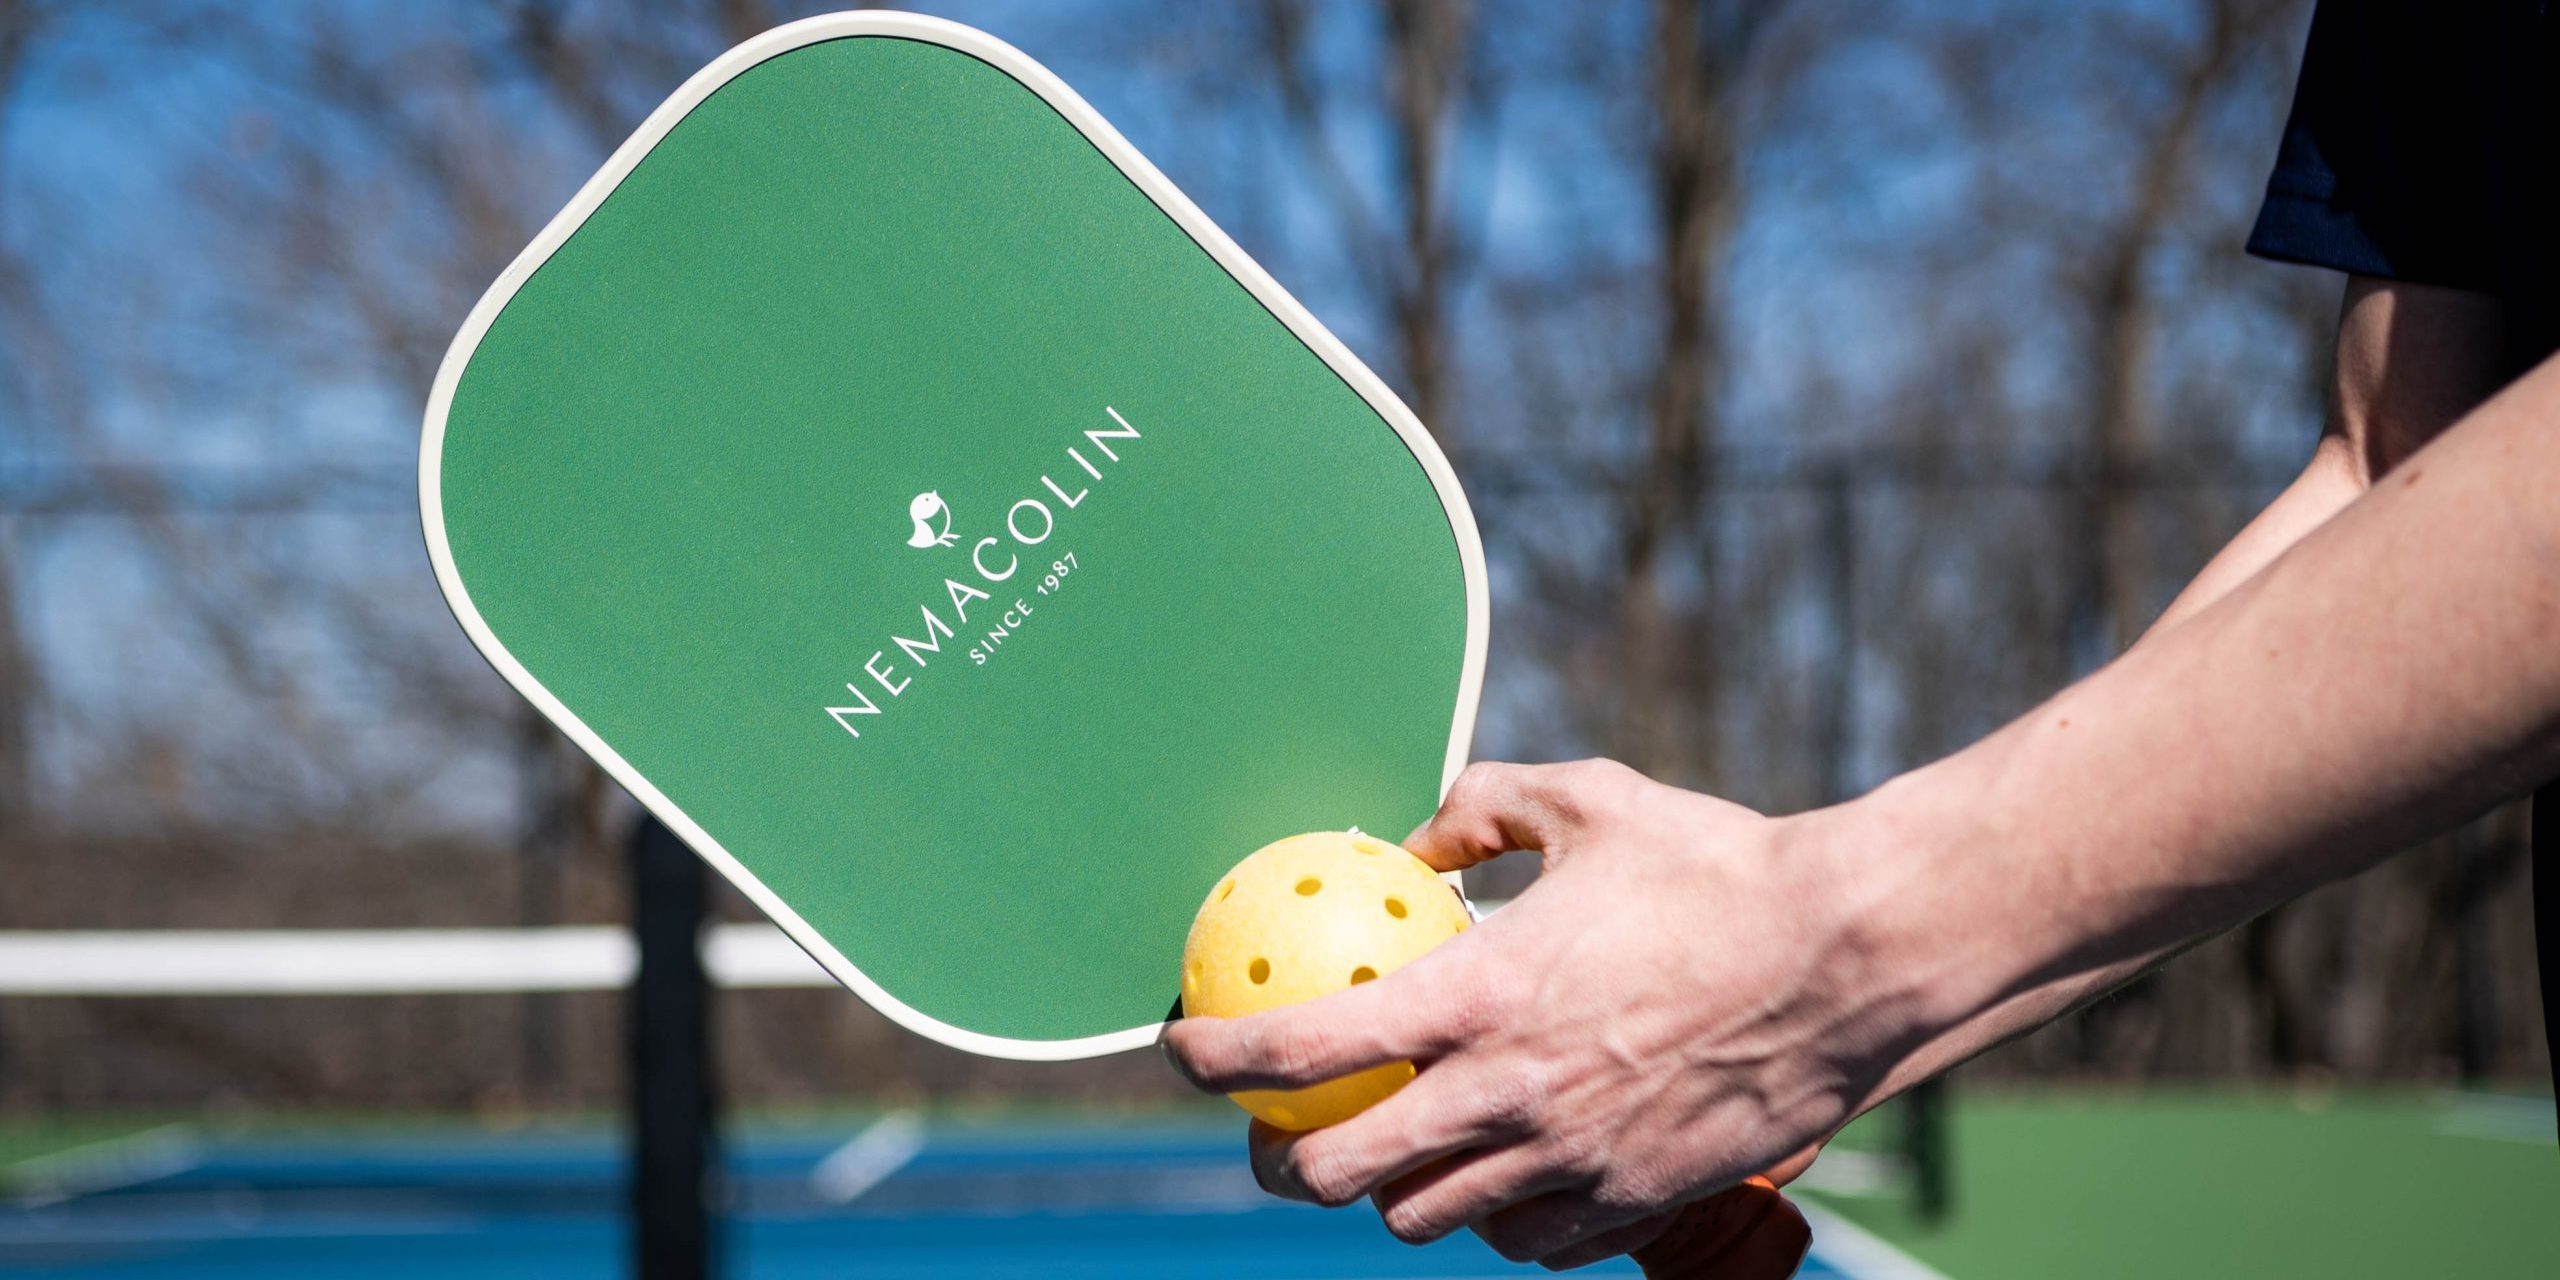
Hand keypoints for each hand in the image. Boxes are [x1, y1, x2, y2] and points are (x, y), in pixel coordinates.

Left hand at [1163, 760, 1925, 1267]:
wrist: (1851, 962)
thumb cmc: (1721, 868)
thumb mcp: (1589, 803)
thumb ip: (1480, 807)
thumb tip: (1413, 834)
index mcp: (1480, 996)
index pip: (1300, 1048)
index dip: (1215, 1056)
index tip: (1181, 1047)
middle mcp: (1508, 1097)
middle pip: (1339, 1176)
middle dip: (1278, 1165)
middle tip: (1273, 1139)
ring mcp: (1569, 1162)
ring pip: (1424, 1221)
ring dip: (1388, 1194)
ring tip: (1390, 1155)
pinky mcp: (1629, 1203)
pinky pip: (1522, 1243)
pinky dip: (1489, 1219)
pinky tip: (1495, 1177)